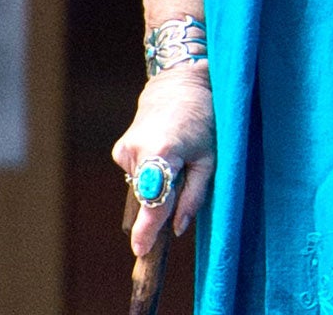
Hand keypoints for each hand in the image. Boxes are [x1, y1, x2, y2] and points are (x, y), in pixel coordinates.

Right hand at [112, 65, 214, 255]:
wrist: (180, 83)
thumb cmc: (206, 119)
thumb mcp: (212, 157)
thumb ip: (195, 194)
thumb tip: (177, 228)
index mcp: (163, 152)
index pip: (154, 199)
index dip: (148, 227)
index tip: (141, 249)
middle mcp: (138, 152)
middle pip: (146, 196)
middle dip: (156, 210)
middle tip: (165, 222)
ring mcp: (125, 151)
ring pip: (141, 186)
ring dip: (157, 185)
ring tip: (177, 161)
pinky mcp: (120, 150)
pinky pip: (137, 173)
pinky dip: (150, 172)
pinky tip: (164, 154)